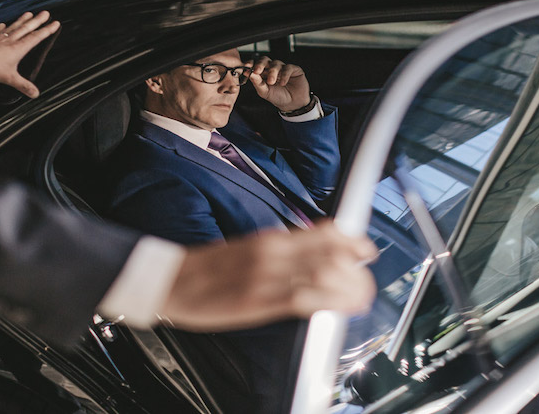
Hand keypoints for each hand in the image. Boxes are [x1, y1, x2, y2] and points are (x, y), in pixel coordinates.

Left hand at [0, 11, 60, 97]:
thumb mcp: (10, 79)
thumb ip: (23, 86)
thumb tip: (35, 93)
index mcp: (18, 48)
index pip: (36, 37)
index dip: (46, 30)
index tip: (55, 23)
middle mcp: (10, 40)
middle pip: (26, 28)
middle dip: (37, 20)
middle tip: (46, 13)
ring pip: (13, 27)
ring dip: (22, 20)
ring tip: (29, 13)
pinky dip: (1, 28)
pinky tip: (2, 24)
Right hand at [160, 223, 376, 331]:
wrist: (171, 281)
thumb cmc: (209, 269)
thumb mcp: (249, 249)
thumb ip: (282, 251)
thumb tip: (315, 255)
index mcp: (270, 239)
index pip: (324, 232)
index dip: (352, 241)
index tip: (366, 250)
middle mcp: (273, 253)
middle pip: (331, 252)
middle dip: (357, 267)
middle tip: (366, 279)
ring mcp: (267, 277)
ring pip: (324, 273)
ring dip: (350, 285)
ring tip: (361, 294)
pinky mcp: (260, 302)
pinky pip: (304, 299)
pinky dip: (331, 300)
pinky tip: (344, 305)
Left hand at [246, 56, 311, 111]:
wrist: (293, 104)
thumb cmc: (278, 97)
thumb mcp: (265, 92)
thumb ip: (257, 82)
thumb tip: (249, 73)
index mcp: (263, 73)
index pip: (255, 64)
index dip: (251, 63)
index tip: (246, 67)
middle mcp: (272, 69)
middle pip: (265, 60)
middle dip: (260, 64)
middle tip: (257, 71)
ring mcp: (283, 68)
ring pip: (276, 63)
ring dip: (272, 72)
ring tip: (271, 82)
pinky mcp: (294, 69)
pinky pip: (288, 68)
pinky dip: (284, 75)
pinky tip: (282, 83)